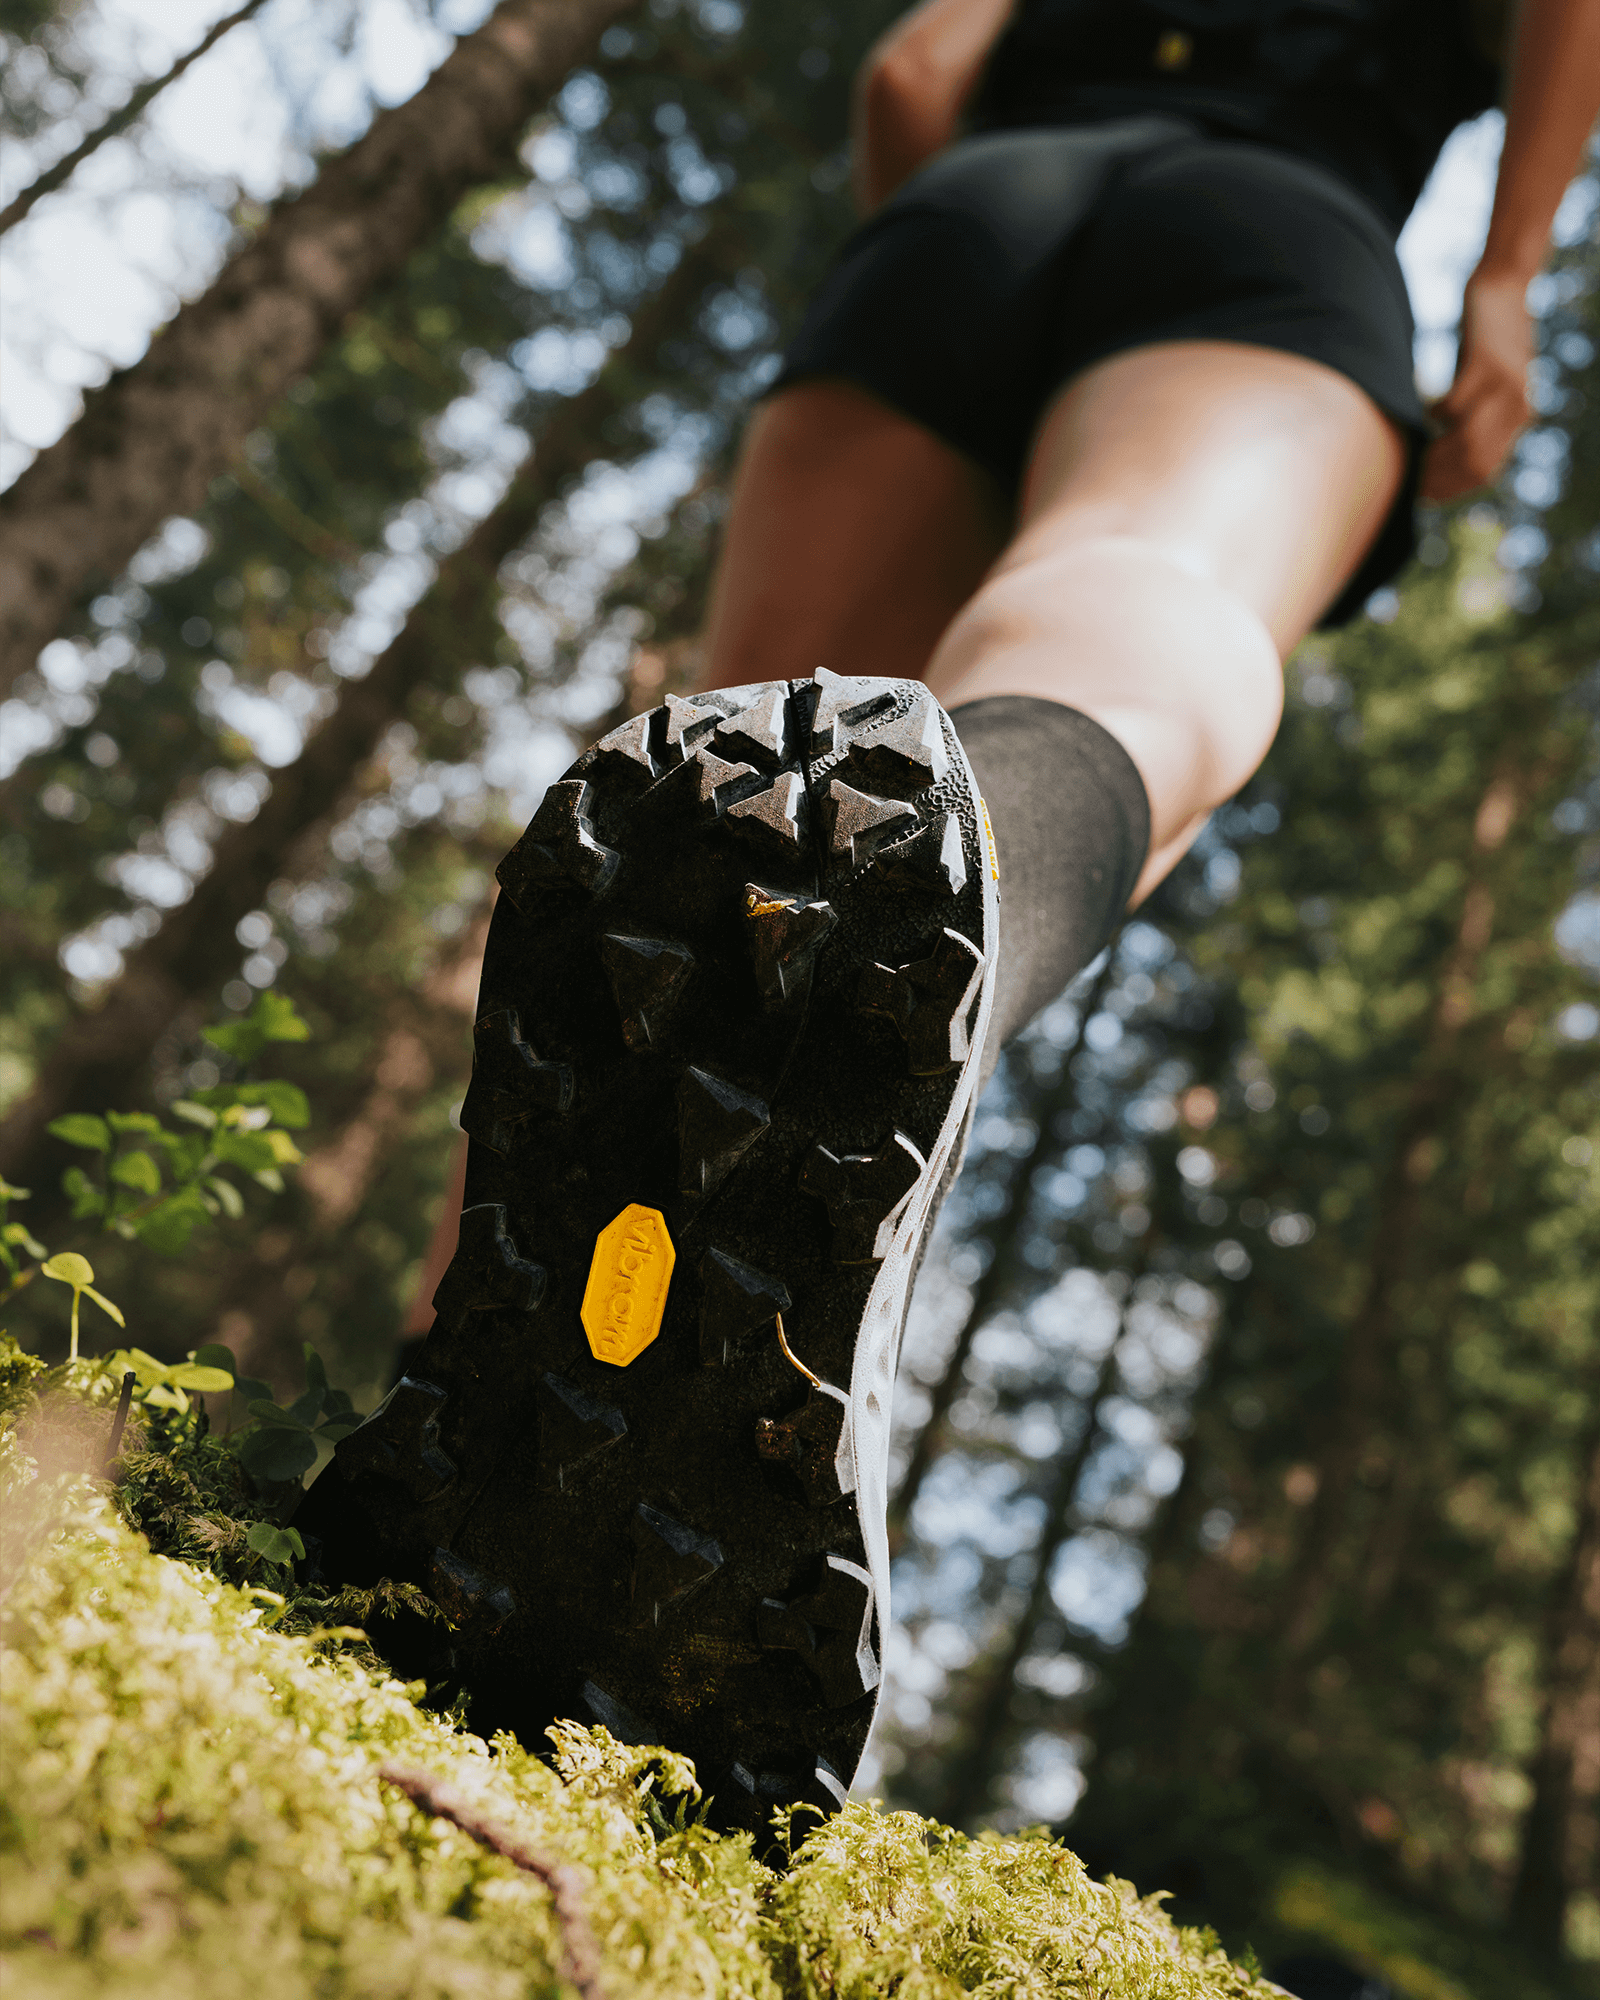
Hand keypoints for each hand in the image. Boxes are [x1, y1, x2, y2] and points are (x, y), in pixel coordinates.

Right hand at [1420, 266, 1533, 501]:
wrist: (1505, 288)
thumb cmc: (1485, 340)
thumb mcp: (1487, 385)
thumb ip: (1474, 418)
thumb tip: (1439, 455)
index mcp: (1518, 418)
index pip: (1482, 472)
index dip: (1448, 488)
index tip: (1420, 493)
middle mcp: (1517, 408)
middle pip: (1473, 462)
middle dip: (1436, 476)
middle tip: (1406, 478)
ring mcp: (1505, 388)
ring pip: (1464, 441)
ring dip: (1431, 451)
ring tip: (1408, 451)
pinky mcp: (1486, 366)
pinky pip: (1452, 406)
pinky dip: (1432, 412)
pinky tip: (1423, 406)